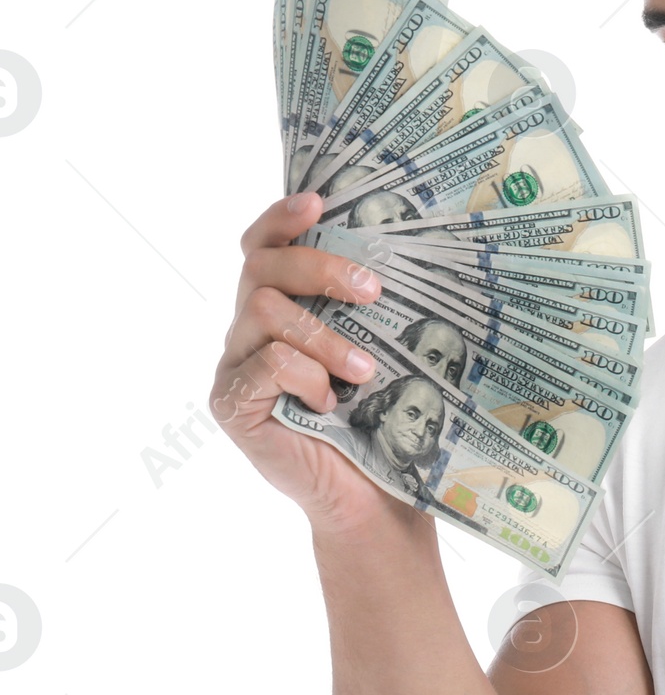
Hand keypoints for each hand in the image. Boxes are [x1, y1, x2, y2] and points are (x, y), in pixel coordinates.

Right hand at [210, 190, 406, 532]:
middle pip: (262, 267)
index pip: (263, 246)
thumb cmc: (380, 417)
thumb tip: (403, 251)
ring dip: (325, 336)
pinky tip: (328, 404)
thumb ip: (367, 306)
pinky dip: (305, 377)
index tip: (320, 203)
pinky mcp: (231, 403)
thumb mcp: (380, 348)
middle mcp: (249, 329)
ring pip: (265, 311)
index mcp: (282, 307)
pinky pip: (264, 363)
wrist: (371, 491)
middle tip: (374, 291)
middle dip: (321, 269)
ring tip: (365, 371)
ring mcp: (236, 365)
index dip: (282, 218)